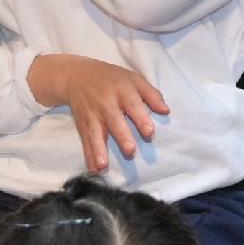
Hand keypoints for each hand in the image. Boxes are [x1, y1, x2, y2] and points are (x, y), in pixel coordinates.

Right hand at [31, 54, 170, 174]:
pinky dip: (89, 155)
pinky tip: (94, 169)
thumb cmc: (112, 79)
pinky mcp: (82, 124)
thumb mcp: (133, 79)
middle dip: (122, 136)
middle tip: (130, 150)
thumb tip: (166, 111)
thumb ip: (151, 94)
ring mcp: (92, 115)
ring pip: (95, 133)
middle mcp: (106, 103)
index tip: (149, 132)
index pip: (133, 104)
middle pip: (114, 120)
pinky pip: (86, 141)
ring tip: (103, 166)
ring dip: (99, 150)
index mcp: (122, 91)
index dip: (141, 118)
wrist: (77, 75)